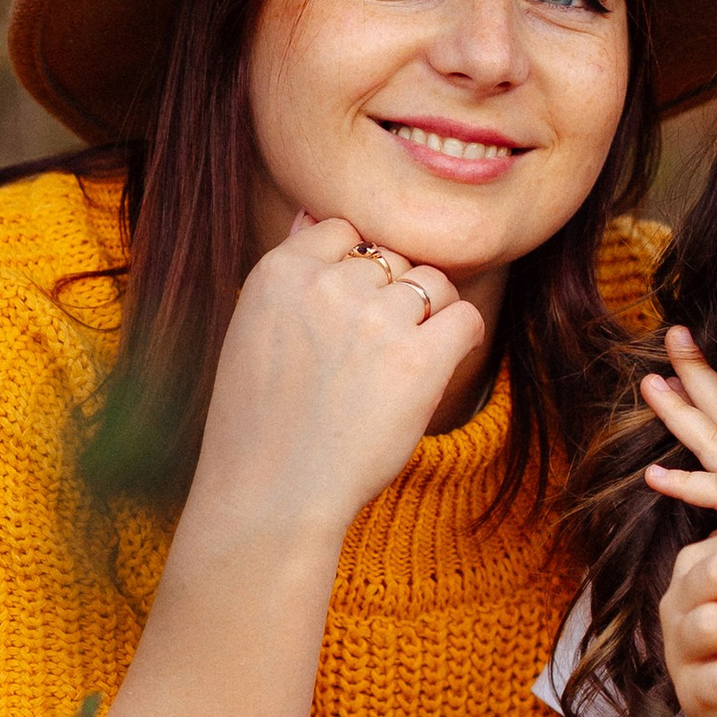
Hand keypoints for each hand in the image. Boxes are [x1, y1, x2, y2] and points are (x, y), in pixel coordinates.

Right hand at [190, 212, 485, 541]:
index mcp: (280, 272)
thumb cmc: (258, 424)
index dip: (352, 271)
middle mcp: (329, 285)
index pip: (344, 230)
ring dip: (428, 318)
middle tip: (370, 355)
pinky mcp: (418, 359)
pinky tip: (434, 369)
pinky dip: (459, 339)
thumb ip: (291, 274)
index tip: (345, 317)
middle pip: (391, 256)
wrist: (269, 498)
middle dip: (391, 296)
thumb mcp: (251, 330)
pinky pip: (465, 317)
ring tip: (399, 367)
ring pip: (433, 283)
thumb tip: (316, 218)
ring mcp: (376, 319)